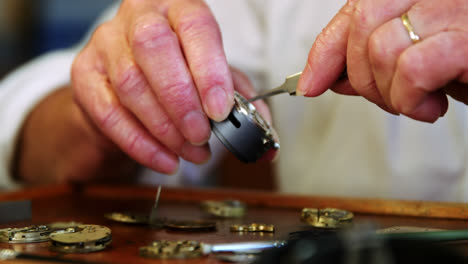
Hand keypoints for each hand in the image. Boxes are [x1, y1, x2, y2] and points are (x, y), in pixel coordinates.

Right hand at [72, 0, 235, 173]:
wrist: (127, 83)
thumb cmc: (177, 73)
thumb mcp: (214, 77)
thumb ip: (240, 101)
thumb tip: (265, 142)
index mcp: (178, 8)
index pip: (195, 26)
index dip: (209, 69)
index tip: (221, 108)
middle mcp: (138, 18)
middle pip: (154, 49)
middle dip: (182, 101)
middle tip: (202, 135)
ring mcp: (106, 44)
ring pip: (130, 84)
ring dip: (165, 128)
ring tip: (191, 152)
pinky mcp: (85, 75)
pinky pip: (108, 113)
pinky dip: (140, 143)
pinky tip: (165, 159)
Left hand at [297, 0, 467, 122]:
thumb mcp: (416, 58)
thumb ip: (373, 60)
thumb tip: (328, 77)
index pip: (355, 10)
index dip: (325, 50)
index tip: (309, 84)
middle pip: (362, 24)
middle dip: (363, 78)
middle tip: (392, 99)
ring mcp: (457, 7)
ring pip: (381, 48)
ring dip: (391, 95)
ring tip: (420, 102)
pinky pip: (413, 67)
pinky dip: (410, 99)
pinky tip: (432, 106)